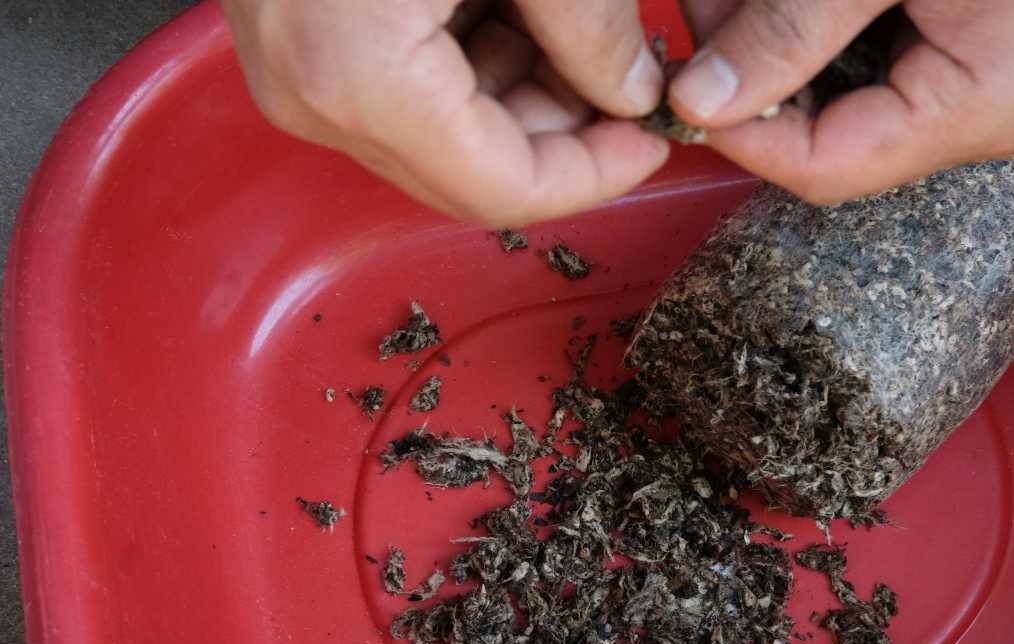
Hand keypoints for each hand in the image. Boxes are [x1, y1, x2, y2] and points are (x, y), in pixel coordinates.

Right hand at [221, 0, 669, 226]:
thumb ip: (593, 26)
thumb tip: (632, 92)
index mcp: (361, 77)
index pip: (504, 189)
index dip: (595, 174)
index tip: (653, 136)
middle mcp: (313, 95)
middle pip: (469, 171)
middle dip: (563, 131)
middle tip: (628, 79)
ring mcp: (295, 71)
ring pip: (442, 134)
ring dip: (524, 92)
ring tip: (576, 26)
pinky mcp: (296, 40)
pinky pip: (404, 88)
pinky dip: (474, 59)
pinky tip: (514, 5)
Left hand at [669, 0, 1013, 203]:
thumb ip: (790, 28)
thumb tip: (702, 97)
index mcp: (988, 105)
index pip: (829, 166)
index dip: (743, 135)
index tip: (681, 86)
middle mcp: (997, 115)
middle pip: (837, 134)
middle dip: (756, 77)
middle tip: (702, 14)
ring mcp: (996, 86)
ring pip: (854, 96)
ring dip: (784, 49)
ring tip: (731, 1)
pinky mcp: (987, 50)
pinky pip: (885, 63)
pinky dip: (827, 30)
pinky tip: (789, 1)